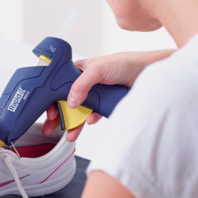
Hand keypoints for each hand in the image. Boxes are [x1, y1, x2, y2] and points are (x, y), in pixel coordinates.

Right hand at [42, 50, 174, 140]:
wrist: (148, 73)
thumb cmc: (124, 63)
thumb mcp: (97, 70)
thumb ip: (81, 84)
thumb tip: (70, 101)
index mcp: (79, 71)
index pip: (59, 86)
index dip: (52, 98)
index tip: (49, 111)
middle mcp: (85, 83)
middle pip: (67, 101)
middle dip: (59, 116)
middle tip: (51, 128)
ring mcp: (96, 94)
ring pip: (80, 111)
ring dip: (74, 123)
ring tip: (70, 134)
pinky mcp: (105, 104)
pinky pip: (94, 114)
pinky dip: (91, 119)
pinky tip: (89, 121)